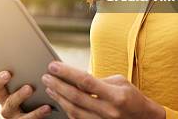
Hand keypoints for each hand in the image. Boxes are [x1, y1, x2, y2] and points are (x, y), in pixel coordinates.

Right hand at [0, 70, 52, 117]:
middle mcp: (7, 106)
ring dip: (27, 104)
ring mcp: (15, 117)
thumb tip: (36, 57)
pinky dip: (38, 113)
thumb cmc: (34, 91)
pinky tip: (47, 107)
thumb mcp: (27, 81)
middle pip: (7, 101)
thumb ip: (26, 72)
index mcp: (4, 93)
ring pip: (17, 113)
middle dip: (18, 94)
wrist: (41, 107)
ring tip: (36, 94)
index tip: (8, 73)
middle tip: (29, 87)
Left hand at [41, 61, 165, 118]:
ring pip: (74, 111)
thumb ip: (98, 81)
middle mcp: (108, 111)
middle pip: (76, 97)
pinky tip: (60, 101)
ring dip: (59, 98)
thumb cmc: (132, 97)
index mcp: (115, 95)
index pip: (86, 81)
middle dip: (58, 86)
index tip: (53, 66)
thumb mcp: (120, 82)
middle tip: (46, 77)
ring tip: (50, 88)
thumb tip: (76, 77)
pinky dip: (67, 110)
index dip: (67, 73)